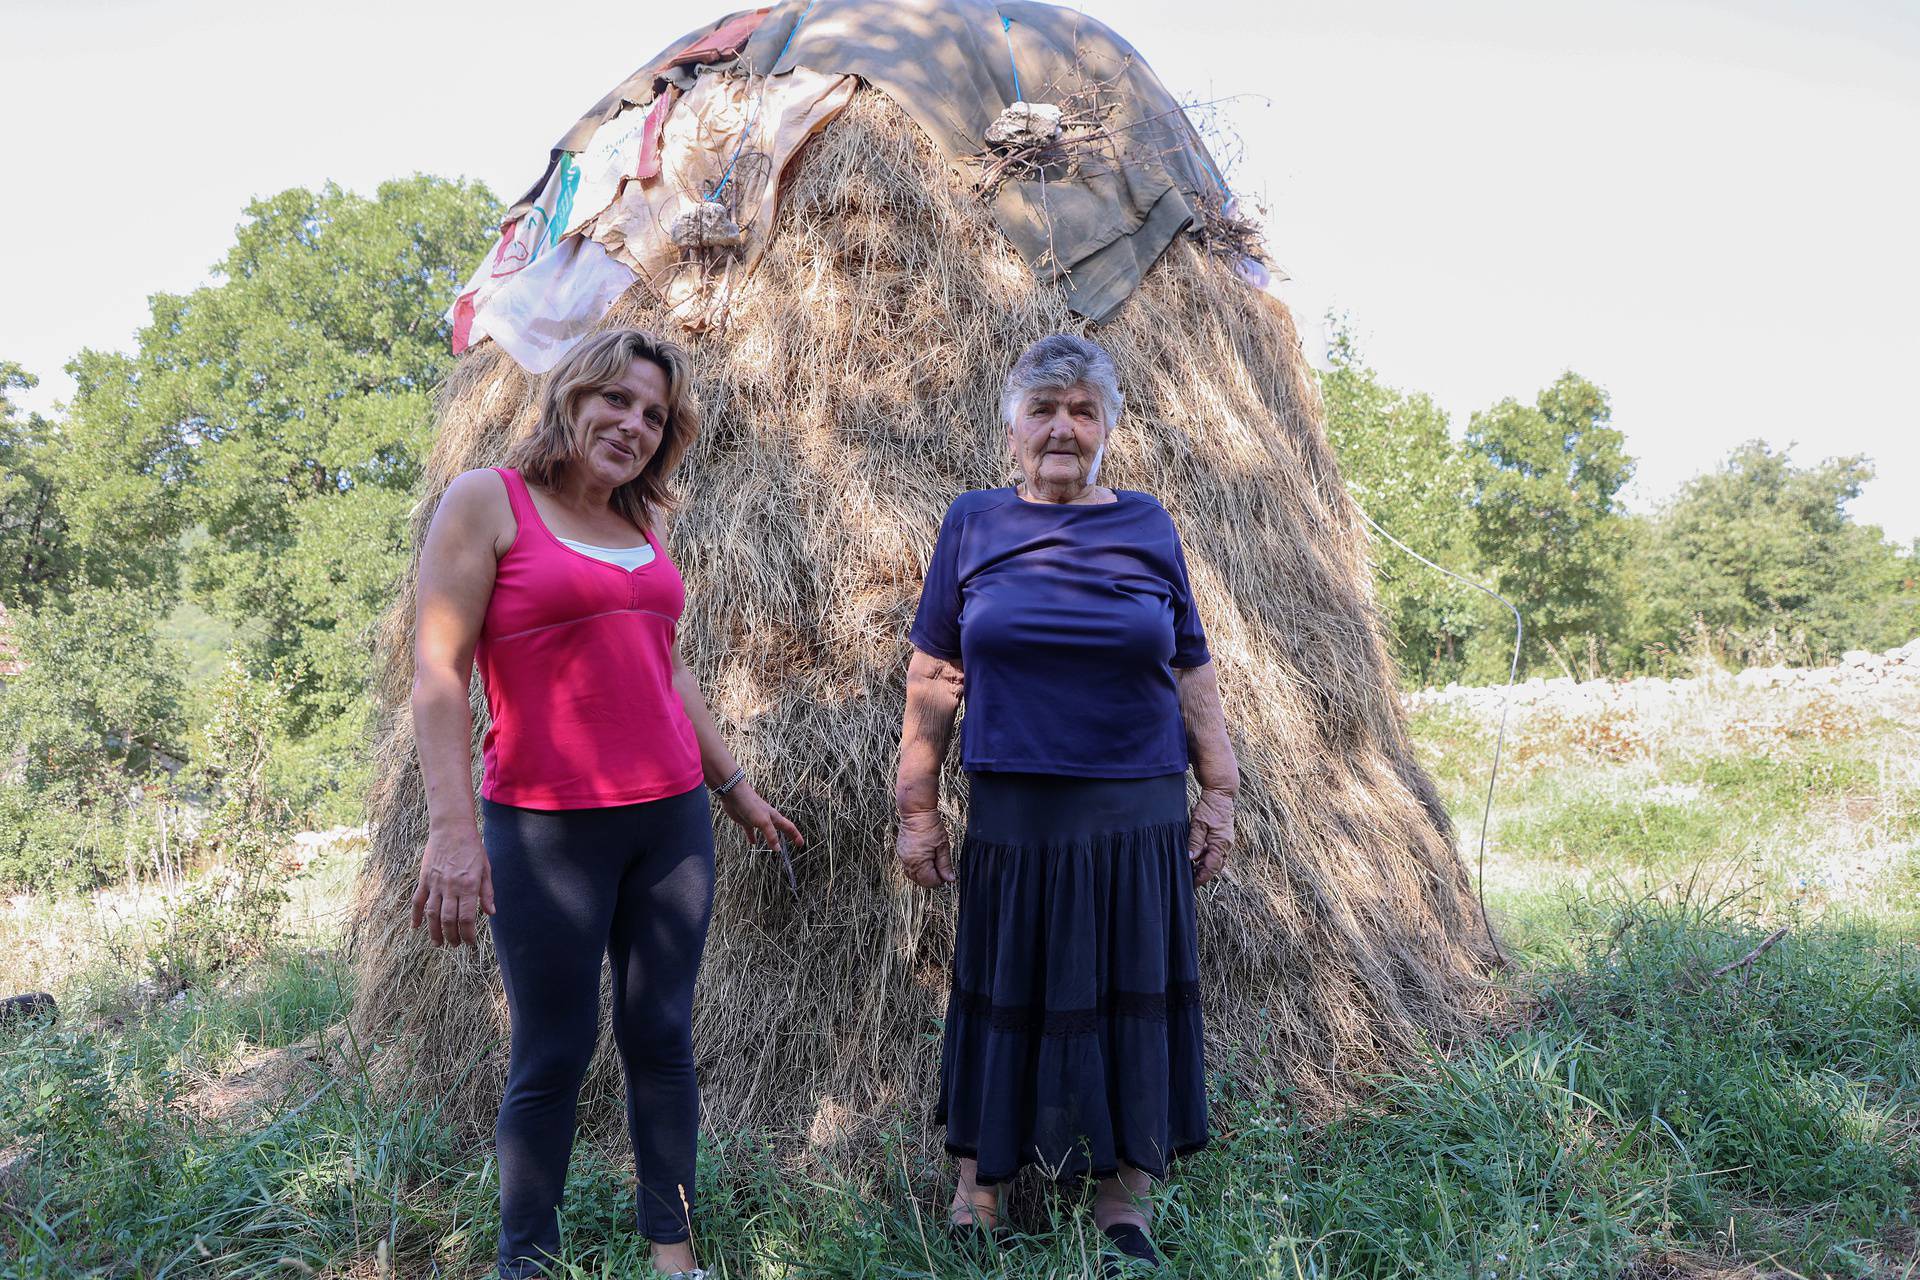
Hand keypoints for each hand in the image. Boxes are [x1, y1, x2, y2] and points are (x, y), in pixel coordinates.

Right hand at [411, 823, 496, 946]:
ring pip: (432, 913)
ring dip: (434, 931)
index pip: (467, 917)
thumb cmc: (472, 848)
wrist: (452, 828)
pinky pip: (418, 900)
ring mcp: (435, 883)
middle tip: (455, 945)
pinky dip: (415, 915)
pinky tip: (415, 927)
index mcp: (468, 886)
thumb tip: (490, 913)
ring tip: (438, 943)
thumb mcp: (485, 869)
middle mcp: (451, 887)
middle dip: (452, 936)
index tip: (469, 942)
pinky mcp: (424, 878)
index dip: (468, 933)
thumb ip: (487, 892)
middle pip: (449, 919)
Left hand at [719, 781, 803, 851]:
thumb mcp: (763, 822)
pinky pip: (751, 831)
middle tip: (795, 843)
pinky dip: (753, 837)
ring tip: (774, 845)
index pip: (789, 828)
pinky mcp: (746, 820)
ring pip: (767, 831)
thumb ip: (771, 835)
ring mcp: (756, 819)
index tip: (801, 844)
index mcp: (774, 817)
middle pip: (781, 829)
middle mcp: (767, 818)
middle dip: (788, 836)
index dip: (796, 836)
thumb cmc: (750, 804)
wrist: (734, 793)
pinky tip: (753, 843)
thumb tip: (778, 849)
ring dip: (772, 838)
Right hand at [896, 808, 953, 887]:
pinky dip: (916, 866)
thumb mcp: (942, 846)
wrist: (916, 812)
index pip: (930, 882)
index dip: (940, 879)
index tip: (945, 872)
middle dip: (931, 877)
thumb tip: (949, 879)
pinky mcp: (900, 852)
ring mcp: (902, 857)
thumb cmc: (930, 826)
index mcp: (919, 862)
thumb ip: (945, 865)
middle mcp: (908, 862)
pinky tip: (924, 857)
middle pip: (920, 881)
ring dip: (923, 873)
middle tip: (940, 866)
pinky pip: (908, 866)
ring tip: (932, 860)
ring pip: (913, 875)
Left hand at [1187, 786, 1235, 886]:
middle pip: (1216, 866)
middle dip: (1204, 874)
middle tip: (1191, 878)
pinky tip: (1197, 857)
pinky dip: (1207, 857)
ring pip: (1216, 860)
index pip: (1212, 867)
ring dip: (1205, 865)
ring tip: (1192, 869)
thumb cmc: (1209, 807)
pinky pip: (1216, 852)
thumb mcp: (1198, 824)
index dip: (1202, 877)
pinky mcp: (1223, 837)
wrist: (1220, 794)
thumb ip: (1195, 842)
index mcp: (1221, 844)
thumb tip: (1191, 858)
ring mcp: (1226, 841)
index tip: (1193, 883)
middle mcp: (1226, 845)